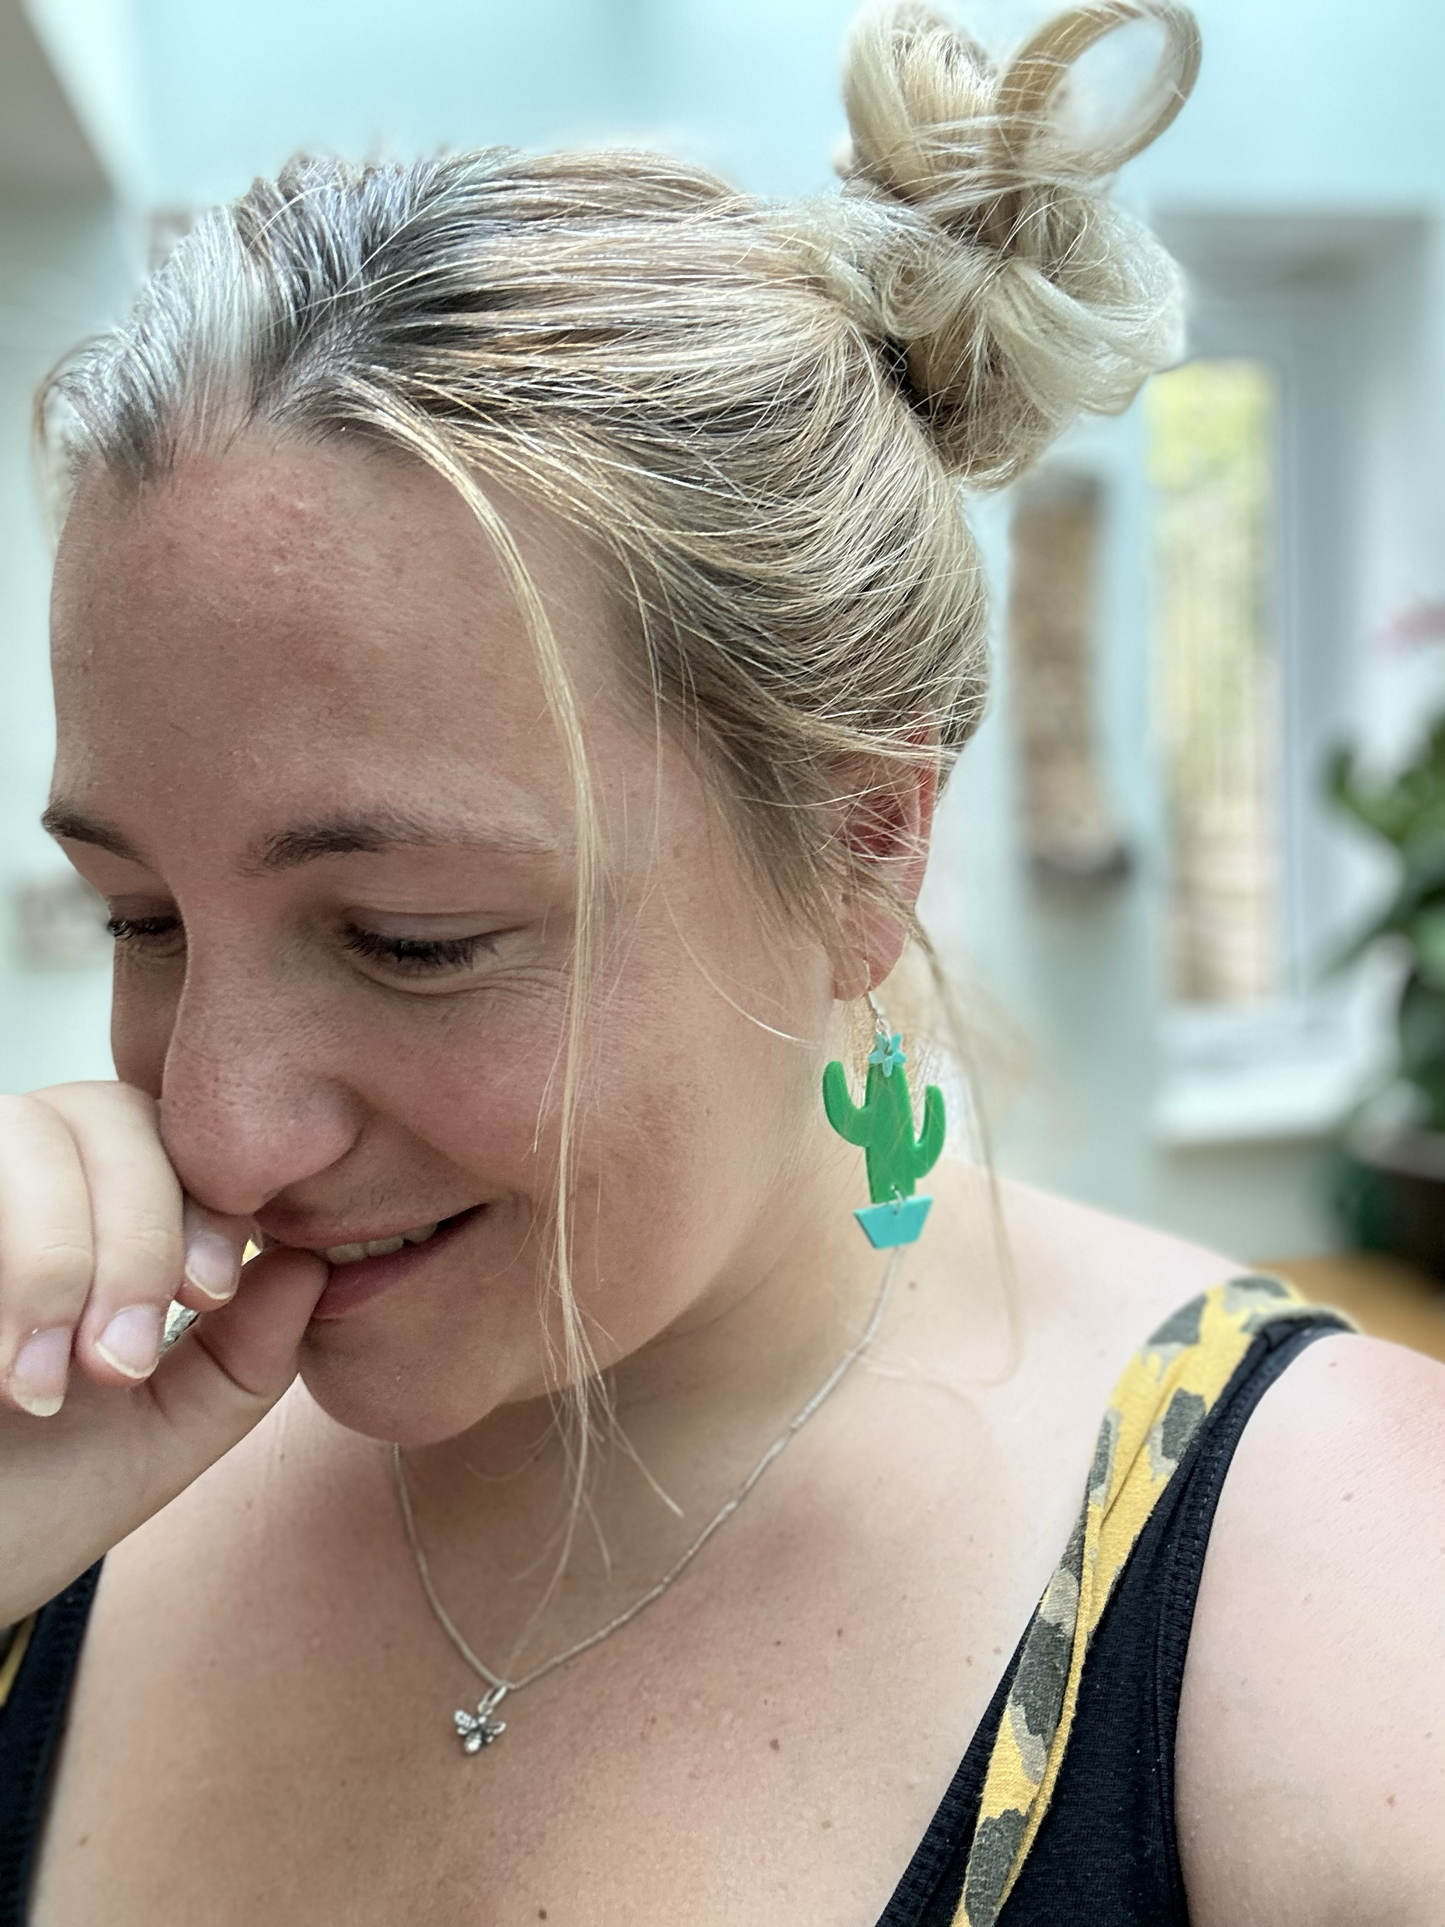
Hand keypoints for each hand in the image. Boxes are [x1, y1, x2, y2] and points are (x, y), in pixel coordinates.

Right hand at [0, 1081, 326, 1623]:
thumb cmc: (26, 1502)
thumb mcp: (160, 1436)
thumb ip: (245, 1357)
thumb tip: (315, 1265)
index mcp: (103, 1214)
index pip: (182, 1135)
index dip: (208, 1198)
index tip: (210, 1294)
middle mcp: (29, 1183)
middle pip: (110, 1114)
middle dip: (138, 1236)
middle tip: (119, 1362)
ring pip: (30, 1130)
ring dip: (58, 1257)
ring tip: (46, 1383)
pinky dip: (3, 1271)